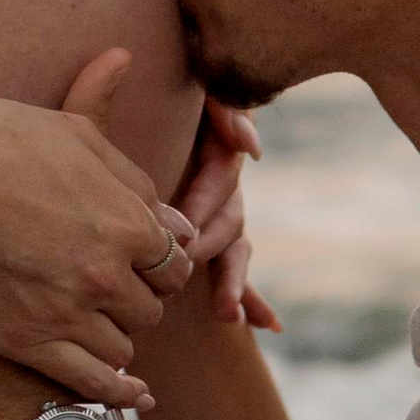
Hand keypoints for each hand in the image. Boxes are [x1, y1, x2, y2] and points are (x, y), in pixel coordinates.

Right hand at [0, 0, 196, 407]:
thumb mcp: (81, 137)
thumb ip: (137, 184)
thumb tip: (181, 225)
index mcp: (127, 223)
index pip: (174, 267)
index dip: (160, 264)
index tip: (141, 263)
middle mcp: (104, 275)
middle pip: (150, 309)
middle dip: (135, 297)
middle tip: (107, 286)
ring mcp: (64, 313)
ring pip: (122, 347)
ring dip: (114, 333)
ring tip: (92, 319)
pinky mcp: (23, 341)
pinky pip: (90, 383)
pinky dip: (115, 391)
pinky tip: (130, 393)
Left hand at [173, 101, 279, 332]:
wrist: (151, 113)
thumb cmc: (158, 96)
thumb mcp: (194, 93)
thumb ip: (222, 106)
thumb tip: (253, 150)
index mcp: (215, 146)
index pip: (222, 171)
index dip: (208, 193)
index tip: (183, 222)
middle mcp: (225, 183)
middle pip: (229, 214)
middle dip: (210, 239)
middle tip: (186, 256)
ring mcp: (225, 213)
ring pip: (236, 248)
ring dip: (232, 280)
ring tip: (224, 312)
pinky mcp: (221, 242)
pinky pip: (240, 272)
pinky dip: (254, 299)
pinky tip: (268, 326)